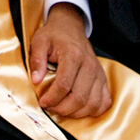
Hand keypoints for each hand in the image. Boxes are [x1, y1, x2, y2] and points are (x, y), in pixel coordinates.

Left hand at [29, 3, 111, 118]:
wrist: (70, 27)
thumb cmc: (54, 35)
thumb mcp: (39, 42)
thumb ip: (36, 60)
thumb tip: (35, 80)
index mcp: (73, 55)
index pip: (64, 85)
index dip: (52, 98)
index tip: (43, 102)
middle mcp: (89, 65)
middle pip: (80, 98)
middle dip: (62, 108)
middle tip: (50, 107)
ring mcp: (98, 73)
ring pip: (93, 104)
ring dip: (76, 112)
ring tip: (62, 109)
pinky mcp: (103, 79)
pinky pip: (104, 101)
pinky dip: (93, 110)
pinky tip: (80, 109)